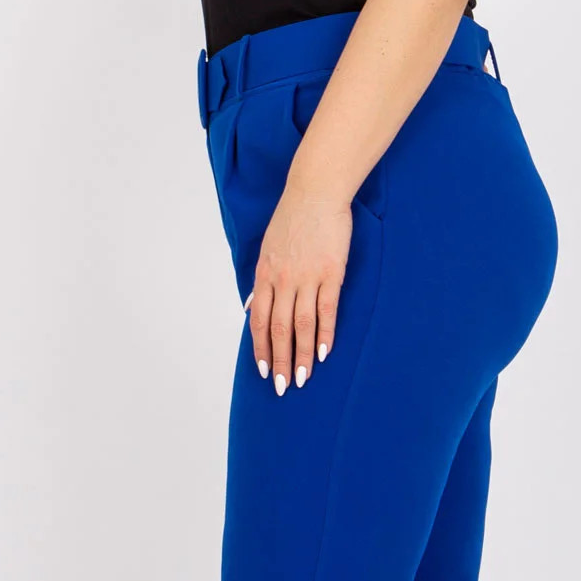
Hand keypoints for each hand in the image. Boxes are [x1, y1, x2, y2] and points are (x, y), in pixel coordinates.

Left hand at [244, 177, 353, 395]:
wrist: (315, 193)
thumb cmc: (291, 219)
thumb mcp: (266, 249)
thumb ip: (261, 281)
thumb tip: (250, 307)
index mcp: (264, 275)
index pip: (259, 321)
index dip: (261, 348)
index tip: (263, 371)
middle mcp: (282, 280)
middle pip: (279, 329)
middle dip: (278, 362)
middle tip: (281, 387)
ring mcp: (307, 277)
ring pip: (301, 325)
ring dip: (301, 355)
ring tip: (302, 378)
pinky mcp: (330, 273)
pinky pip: (326, 310)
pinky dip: (324, 334)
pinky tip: (322, 353)